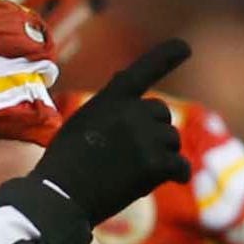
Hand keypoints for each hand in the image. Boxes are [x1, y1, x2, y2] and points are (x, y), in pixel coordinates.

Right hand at [32, 39, 191, 224]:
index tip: (184, 47)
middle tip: (129, 154)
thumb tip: (124, 76)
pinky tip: (167, 180)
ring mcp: (145, 138)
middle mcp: (131, 112)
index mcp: (109, 100)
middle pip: (161, 114)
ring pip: (172, 141)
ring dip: (160, 155)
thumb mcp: (79, 123)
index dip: (165, 56)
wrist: (59, 197)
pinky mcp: (156, 165)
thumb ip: (107, 104)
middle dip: (153, 131)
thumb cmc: (63, 164)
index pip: (141, 71)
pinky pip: (181, 166)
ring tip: (131, 172)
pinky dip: (177, 174)